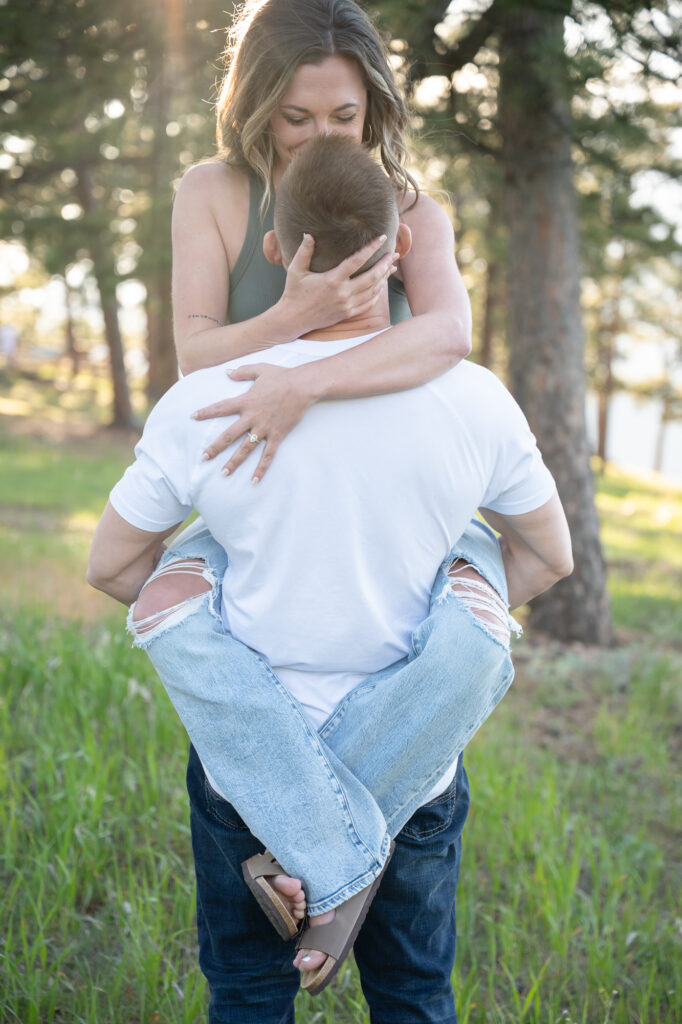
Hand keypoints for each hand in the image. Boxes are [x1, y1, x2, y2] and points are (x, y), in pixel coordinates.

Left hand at [191, 363, 312, 482]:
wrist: (303, 386)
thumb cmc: (282, 376)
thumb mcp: (260, 369)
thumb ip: (242, 371)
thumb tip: (227, 372)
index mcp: (246, 401)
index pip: (220, 408)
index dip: (206, 412)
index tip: (192, 417)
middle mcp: (252, 417)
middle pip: (229, 435)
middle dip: (215, 447)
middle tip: (203, 458)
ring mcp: (264, 428)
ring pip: (245, 449)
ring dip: (234, 462)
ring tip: (223, 473)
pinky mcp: (277, 435)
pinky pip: (268, 455)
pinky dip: (261, 469)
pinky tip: (254, 481)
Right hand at [279, 233, 397, 334]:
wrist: (294, 319)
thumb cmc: (293, 293)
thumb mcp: (295, 270)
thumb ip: (303, 252)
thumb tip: (308, 234)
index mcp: (332, 280)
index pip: (356, 261)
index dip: (371, 248)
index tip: (382, 238)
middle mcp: (343, 293)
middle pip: (372, 277)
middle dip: (385, 264)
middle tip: (394, 253)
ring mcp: (347, 305)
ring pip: (373, 290)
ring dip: (384, 277)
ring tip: (392, 266)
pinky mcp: (348, 314)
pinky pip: (369, 303)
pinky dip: (377, 293)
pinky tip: (381, 284)